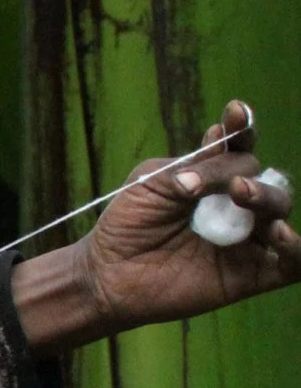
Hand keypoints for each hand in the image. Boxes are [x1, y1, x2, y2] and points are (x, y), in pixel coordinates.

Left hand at [15, 100, 299, 353]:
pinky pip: (292, 263)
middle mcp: (237, 205)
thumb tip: (224, 150)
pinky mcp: (251, 274)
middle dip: (251, 176)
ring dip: (269, 199)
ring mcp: (247, 239)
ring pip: (279, 212)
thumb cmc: (127, 225)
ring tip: (242, 195)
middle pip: (265, 179)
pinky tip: (280, 234)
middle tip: (230, 184)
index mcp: (213, 178)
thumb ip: (192, 167)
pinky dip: (296, 247)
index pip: (239, 149)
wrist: (107, 275)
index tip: (234, 112)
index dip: (242, 128)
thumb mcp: (151, 185)